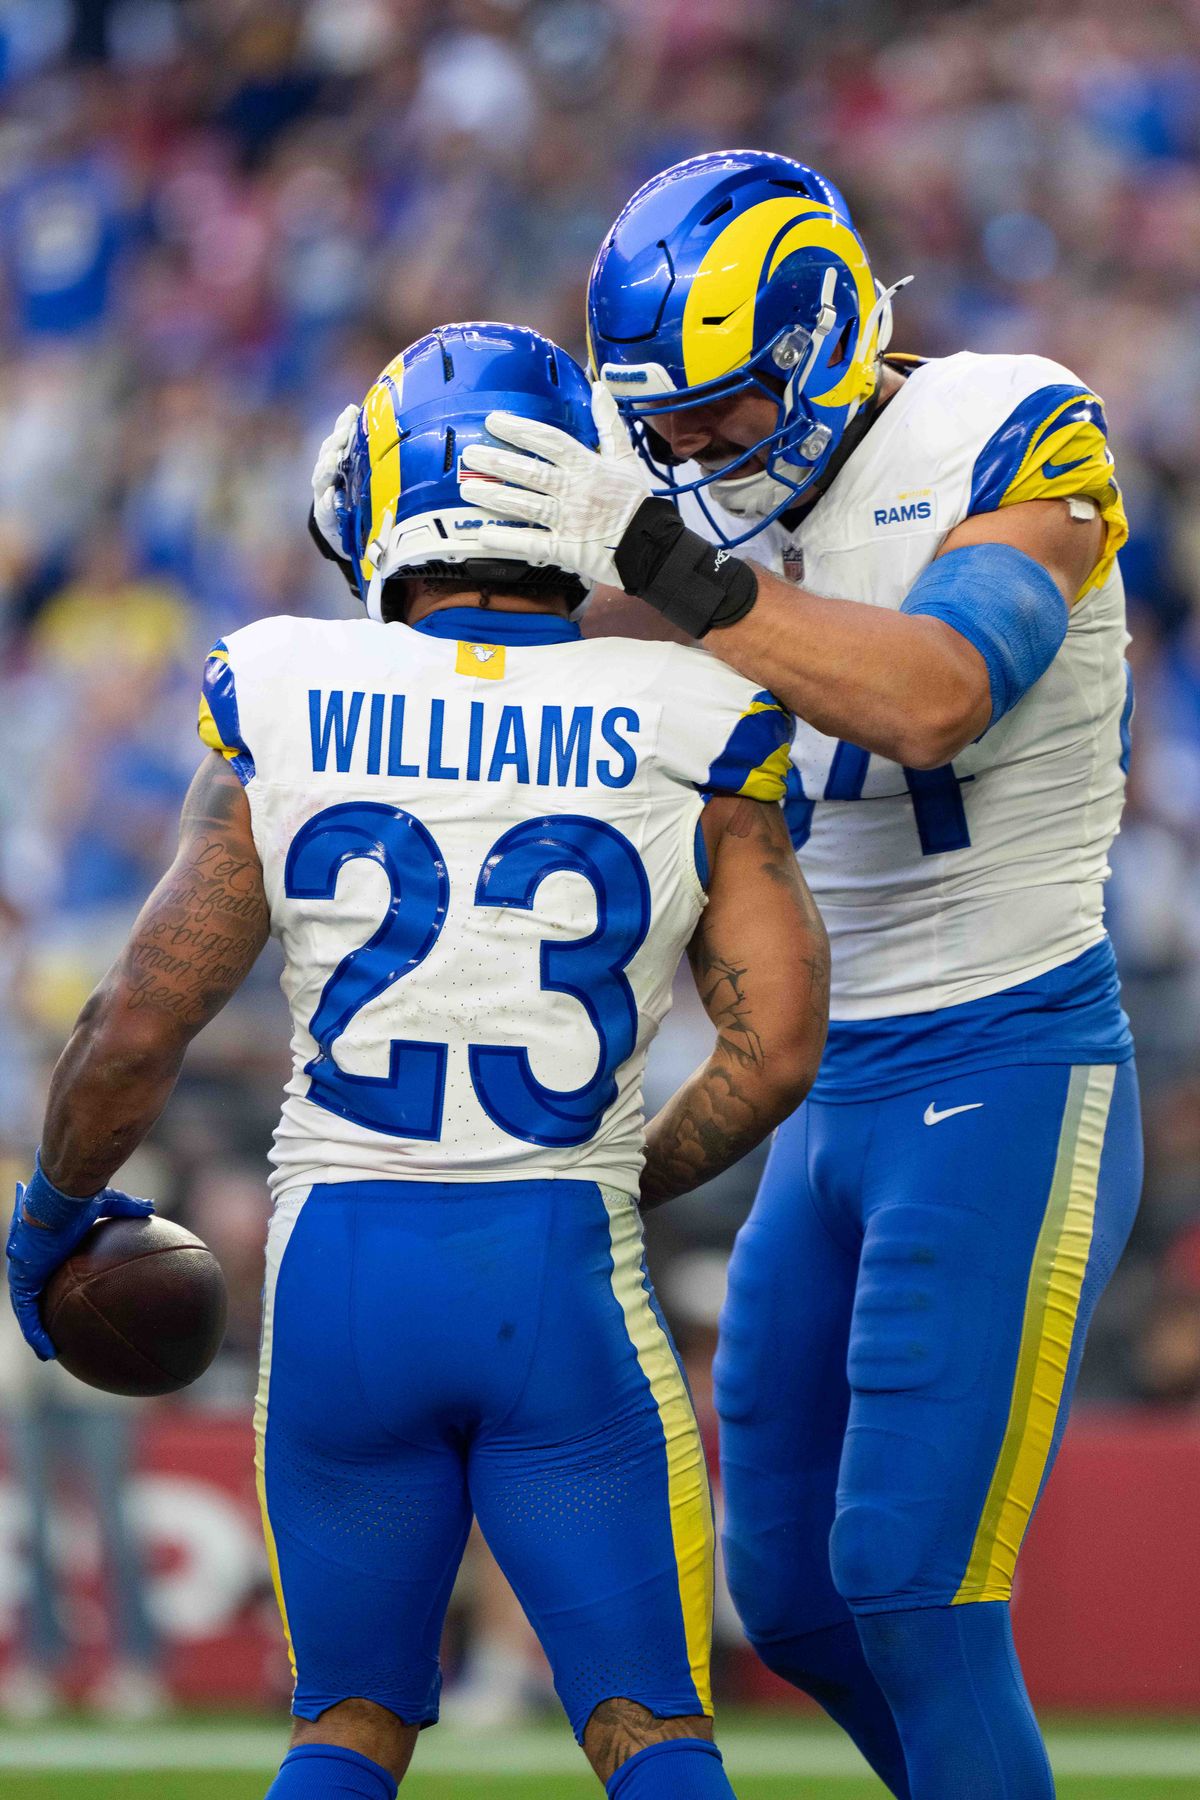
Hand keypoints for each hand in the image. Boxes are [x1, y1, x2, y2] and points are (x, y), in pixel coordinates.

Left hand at [7, 1158, 154, 1359]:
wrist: (58, 1199)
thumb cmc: (79, 1199)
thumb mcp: (109, 1203)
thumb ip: (127, 1207)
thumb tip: (151, 1208)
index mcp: (52, 1249)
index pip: (52, 1274)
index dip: (58, 1288)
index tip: (69, 1300)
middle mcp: (36, 1264)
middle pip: (37, 1295)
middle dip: (42, 1314)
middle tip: (55, 1331)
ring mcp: (25, 1274)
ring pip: (28, 1311)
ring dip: (36, 1332)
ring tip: (49, 1353)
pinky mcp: (22, 1282)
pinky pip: (27, 1315)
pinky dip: (35, 1333)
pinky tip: (47, 1351)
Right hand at [310, 403, 359, 557]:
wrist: (342, 529)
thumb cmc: (353, 494)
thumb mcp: (357, 469)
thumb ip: (357, 443)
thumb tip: (357, 409)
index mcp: (335, 461)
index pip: (337, 439)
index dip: (342, 425)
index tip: (351, 412)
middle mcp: (325, 475)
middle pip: (327, 455)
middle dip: (334, 444)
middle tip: (343, 436)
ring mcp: (323, 495)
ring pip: (321, 478)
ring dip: (327, 469)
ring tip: (334, 461)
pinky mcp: (325, 518)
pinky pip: (324, 509)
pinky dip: (327, 502)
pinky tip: (330, 496)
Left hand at [460, 384, 653, 588]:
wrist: (652, 547)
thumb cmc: (637, 503)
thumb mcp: (626, 458)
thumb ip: (609, 424)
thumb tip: (599, 388)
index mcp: (588, 466)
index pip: (550, 442)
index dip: (520, 430)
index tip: (495, 421)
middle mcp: (574, 491)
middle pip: (530, 472)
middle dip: (497, 462)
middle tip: (470, 455)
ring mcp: (568, 521)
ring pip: (524, 505)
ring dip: (493, 496)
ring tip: (468, 488)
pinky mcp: (565, 549)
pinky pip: (530, 543)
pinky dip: (506, 539)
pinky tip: (482, 532)